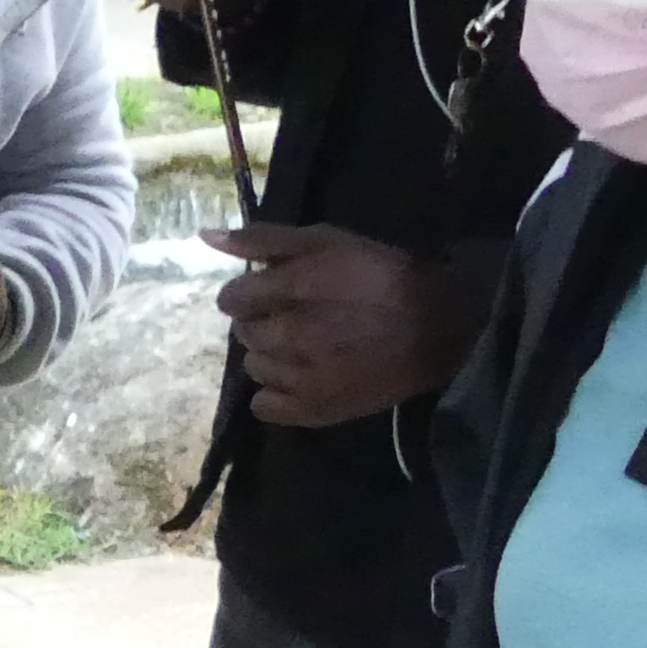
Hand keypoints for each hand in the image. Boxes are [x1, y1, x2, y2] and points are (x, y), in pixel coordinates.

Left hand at [208, 224, 476, 428]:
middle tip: (299, 316)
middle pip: (243, 333)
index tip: (273, 292)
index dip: (250, 293)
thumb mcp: (328, 241)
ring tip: (307, 347)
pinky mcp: (315, 411)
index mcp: (291, 292)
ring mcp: (300, 379)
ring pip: (254, 367)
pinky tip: (303, 377)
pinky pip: (265, 407)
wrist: (440, 327)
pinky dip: (278, 394)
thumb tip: (205, 237)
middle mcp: (289, 338)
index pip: (231, 298)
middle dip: (263, 322)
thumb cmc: (383, 276)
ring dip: (272, 356)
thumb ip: (264, 239)